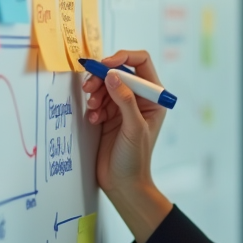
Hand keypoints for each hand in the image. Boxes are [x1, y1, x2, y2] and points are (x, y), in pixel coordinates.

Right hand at [83, 49, 172, 242]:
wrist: (123, 184)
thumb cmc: (135, 159)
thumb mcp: (133, 128)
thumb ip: (125, 100)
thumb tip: (114, 75)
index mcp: (153, 98)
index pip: (141, 63)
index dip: (123, 58)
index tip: (105, 64)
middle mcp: (139, 99)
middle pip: (119, 72)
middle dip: (102, 76)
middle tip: (89, 86)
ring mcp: (123, 107)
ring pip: (106, 85)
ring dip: (95, 92)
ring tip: (92, 107)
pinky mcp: (109, 116)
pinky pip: (98, 100)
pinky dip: (93, 106)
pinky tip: (93, 118)